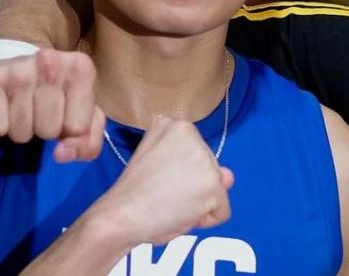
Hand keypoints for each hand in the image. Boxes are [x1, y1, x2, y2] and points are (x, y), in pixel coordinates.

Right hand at [0, 48, 103, 161]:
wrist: (16, 70)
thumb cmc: (58, 97)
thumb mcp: (83, 119)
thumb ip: (88, 144)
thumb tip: (62, 154)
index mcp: (81, 68)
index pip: (78, 128)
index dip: (69, 133)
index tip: (65, 116)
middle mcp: (51, 60)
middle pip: (49, 131)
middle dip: (44, 130)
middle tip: (40, 111)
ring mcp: (18, 68)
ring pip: (21, 132)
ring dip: (21, 130)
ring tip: (22, 108)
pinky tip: (2, 107)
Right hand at [89, 117, 234, 246]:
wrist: (119, 215)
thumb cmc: (134, 192)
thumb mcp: (158, 163)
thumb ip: (192, 163)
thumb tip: (228, 176)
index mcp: (179, 126)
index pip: (198, 154)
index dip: (182, 173)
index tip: (159, 177)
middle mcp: (196, 138)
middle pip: (211, 170)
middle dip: (193, 188)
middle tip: (163, 193)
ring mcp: (206, 161)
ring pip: (217, 191)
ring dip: (197, 205)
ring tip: (170, 203)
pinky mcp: (212, 186)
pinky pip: (222, 211)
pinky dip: (205, 221)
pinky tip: (180, 214)